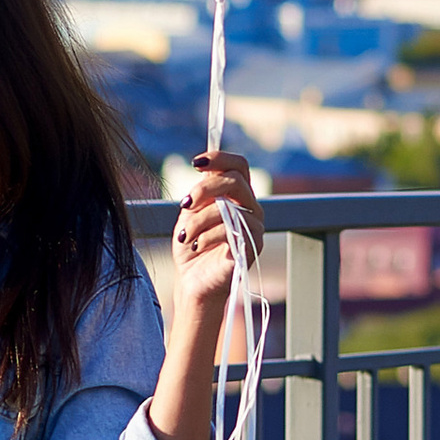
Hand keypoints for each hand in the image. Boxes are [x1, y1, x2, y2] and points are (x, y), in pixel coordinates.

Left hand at [168, 150, 263, 345]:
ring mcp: (255, 227)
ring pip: (228, 207)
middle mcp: (251, 207)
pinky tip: (196, 246)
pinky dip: (207, 236)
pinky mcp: (253, 246)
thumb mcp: (190, 213)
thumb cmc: (192, 245)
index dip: (220, 158)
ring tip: (185, 236)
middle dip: (205, 189)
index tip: (196, 163)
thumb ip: (200, 192)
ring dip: (199, 220)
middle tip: (184, 204)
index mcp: (237, 195)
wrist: (193, 282)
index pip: (238, 165)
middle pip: (236, 180)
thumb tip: (204, 170)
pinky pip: (230, 230)